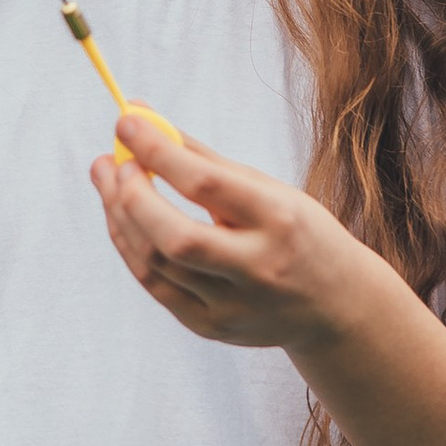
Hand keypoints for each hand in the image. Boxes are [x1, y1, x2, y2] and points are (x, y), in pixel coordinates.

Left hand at [91, 106, 357, 350]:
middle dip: (130, 194)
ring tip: (108, 180)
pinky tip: (121, 218)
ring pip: (155, 262)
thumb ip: (202, 156)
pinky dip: (129, 246)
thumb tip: (140, 116)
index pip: (206, 185)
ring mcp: (234, 306)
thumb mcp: (267, 189)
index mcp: (279, 221)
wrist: (337, 307)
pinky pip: (155, 286)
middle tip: (111, 160)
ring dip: (119, 216)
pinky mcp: (212, 328)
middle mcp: (258, 269)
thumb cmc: (295, 232)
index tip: (126, 122)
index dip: (157, 151)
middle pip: (175, 237)